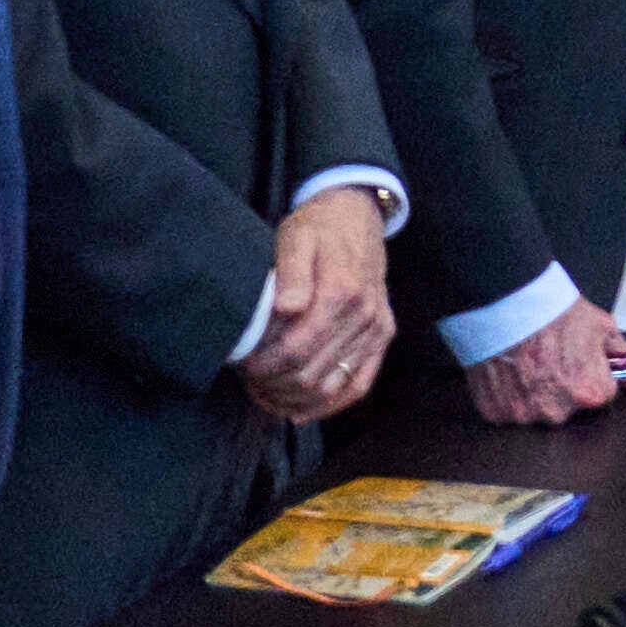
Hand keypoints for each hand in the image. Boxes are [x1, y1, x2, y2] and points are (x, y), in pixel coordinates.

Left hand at [243, 183, 395, 420]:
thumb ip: (292, 271)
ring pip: (332, 387)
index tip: (242, 365)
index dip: (264, 367)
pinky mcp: (383, 336)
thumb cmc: (319, 228)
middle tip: (248, 380)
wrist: (358, 216)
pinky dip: (328, 406)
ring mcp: (377, 328)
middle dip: (273, 385)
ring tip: (265, 394)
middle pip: (311, 374)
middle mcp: (365, 314)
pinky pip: (360, 385)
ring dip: (294, 399)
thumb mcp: (296, 237)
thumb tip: (287, 308)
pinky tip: (299, 410)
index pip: (296, 350)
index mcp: (342, 291)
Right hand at [464, 296, 625, 425]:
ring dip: (535, 394)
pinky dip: (509, 396)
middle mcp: (557, 411)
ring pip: (537, 411)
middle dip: (564, 388)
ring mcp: (524, 415)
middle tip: (552, 359)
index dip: (594, 374)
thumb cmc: (554, 313)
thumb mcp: (600, 327)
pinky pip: (508, 411)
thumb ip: (622, 357)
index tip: (582, 361)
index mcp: (589, 392)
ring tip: (529, 363)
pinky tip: (511, 372)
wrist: (509, 303)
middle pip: (568, 408)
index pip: (602, 395)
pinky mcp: (496, 414)